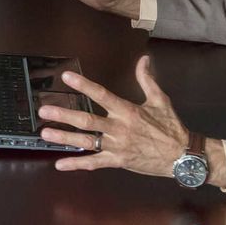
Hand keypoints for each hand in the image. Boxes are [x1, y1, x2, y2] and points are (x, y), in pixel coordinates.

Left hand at [38, 56, 187, 175]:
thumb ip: (147, 79)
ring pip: (86, 142)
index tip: (66, 77)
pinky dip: (76, 164)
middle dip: (64, 115)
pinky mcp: (117, 161)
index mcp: (128, 111)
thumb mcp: (160, 100)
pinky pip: (94, 163)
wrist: (181, 155)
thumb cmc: (171, 126)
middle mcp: (119, 128)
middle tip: (44, 110)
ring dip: (64, 137)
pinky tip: (60, 164)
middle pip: (87, 121)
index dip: (83, 85)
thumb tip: (144, 59)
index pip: (101, 95)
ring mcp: (117, 146)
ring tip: (45, 133)